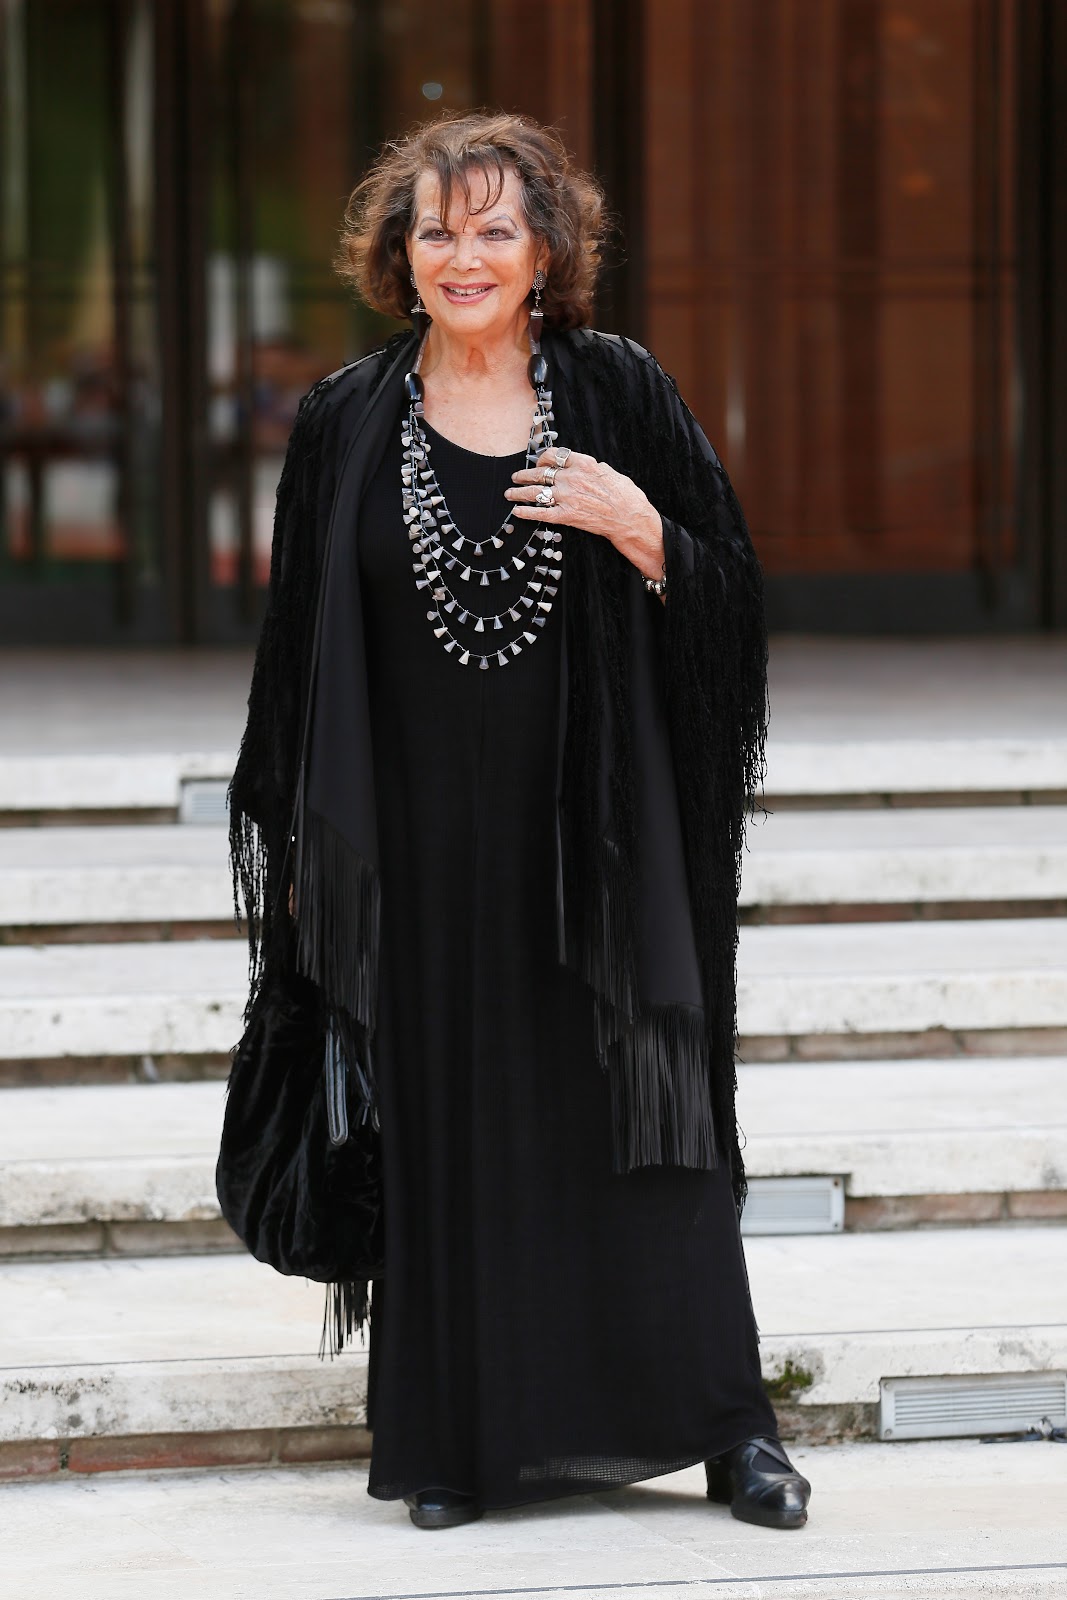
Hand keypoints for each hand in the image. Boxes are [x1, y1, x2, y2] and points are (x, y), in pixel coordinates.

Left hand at [505, 448, 665, 581]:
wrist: (630, 518)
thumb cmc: (625, 496)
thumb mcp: (609, 472)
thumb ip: (591, 468)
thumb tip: (582, 466)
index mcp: (583, 464)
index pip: (555, 454)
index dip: (542, 457)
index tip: (538, 461)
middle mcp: (572, 478)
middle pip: (541, 472)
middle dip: (525, 474)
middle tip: (516, 476)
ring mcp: (567, 497)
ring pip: (535, 492)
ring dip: (519, 492)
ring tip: (510, 493)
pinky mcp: (566, 516)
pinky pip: (541, 513)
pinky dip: (526, 513)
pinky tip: (516, 512)